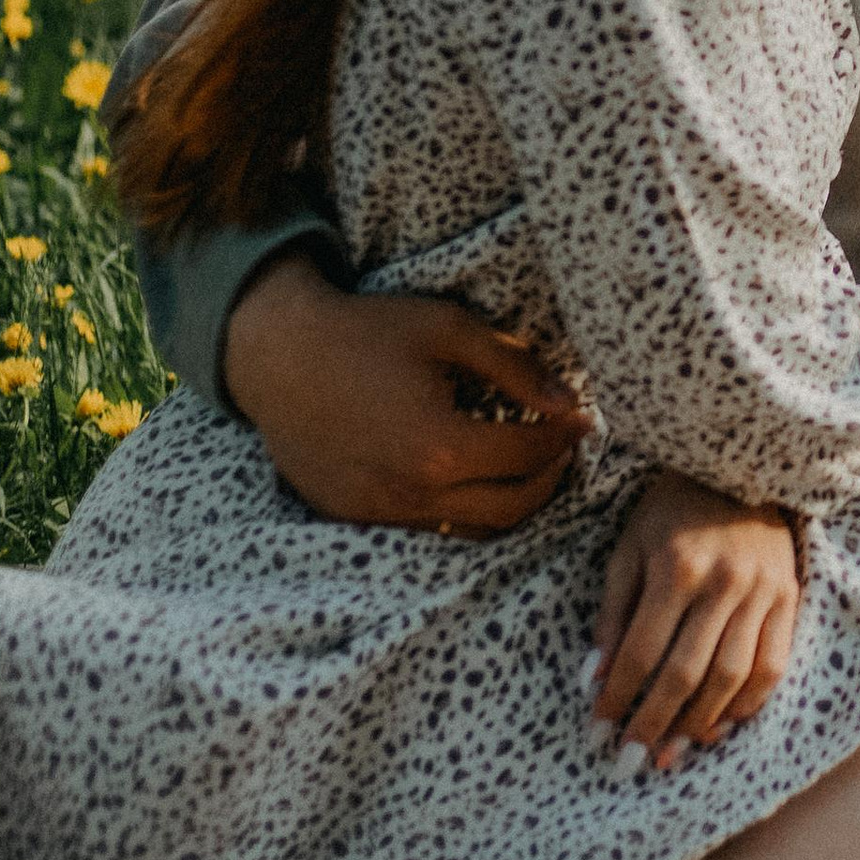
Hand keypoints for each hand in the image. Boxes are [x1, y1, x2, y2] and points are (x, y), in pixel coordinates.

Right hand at [225, 250, 593, 532]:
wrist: (276, 354)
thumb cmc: (364, 331)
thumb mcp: (447, 329)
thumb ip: (515, 366)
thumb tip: (569, 400)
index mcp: (441, 446)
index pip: (529, 455)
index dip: (565, 435)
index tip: (583, 417)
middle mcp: (414, 493)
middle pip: (513, 507)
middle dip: (551, 478)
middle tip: (563, 448)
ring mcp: (382, 513)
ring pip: (473, 530)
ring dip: (513, 504)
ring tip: (527, 468)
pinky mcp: (357, 517)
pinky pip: (429, 530)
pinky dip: (462, 511)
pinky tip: (470, 477)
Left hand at [590, 474, 800, 766]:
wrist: (739, 469)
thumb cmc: (671, 510)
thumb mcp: (629, 548)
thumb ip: (613, 612)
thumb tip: (596, 678)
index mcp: (677, 567)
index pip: (642, 650)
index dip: (618, 695)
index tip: (599, 728)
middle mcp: (724, 583)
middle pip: (686, 674)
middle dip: (654, 723)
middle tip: (630, 760)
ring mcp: (762, 593)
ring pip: (731, 678)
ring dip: (699, 724)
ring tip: (672, 752)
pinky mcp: (789, 599)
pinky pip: (772, 667)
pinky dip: (747, 704)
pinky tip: (720, 724)